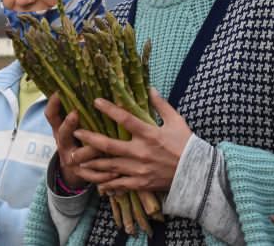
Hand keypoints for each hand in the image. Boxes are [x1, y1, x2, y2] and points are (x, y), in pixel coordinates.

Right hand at [45, 93, 108, 188]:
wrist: (76, 168)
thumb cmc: (81, 138)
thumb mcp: (76, 125)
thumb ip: (83, 112)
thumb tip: (93, 85)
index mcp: (60, 130)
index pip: (51, 116)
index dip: (53, 105)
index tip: (58, 92)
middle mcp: (63, 144)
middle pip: (62, 134)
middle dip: (68, 124)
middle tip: (75, 114)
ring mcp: (70, 160)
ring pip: (79, 155)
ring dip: (90, 150)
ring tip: (104, 147)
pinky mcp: (81, 174)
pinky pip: (91, 176)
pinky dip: (103, 175)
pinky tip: (115, 172)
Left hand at [75, 88, 190, 193]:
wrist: (198, 174)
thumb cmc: (187, 145)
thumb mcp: (176, 121)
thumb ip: (161, 105)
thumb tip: (150, 88)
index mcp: (150, 134)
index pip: (125, 119)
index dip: (109, 109)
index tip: (95, 101)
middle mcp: (141, 152)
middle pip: (109, 145)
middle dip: (90, 139)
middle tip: (75, 133)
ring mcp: (140, 169)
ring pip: (110, 166)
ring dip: (92, 162)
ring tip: (76, 158)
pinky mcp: (142, 183)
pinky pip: (120, 184)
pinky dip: (107, 184)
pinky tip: (96, 182)